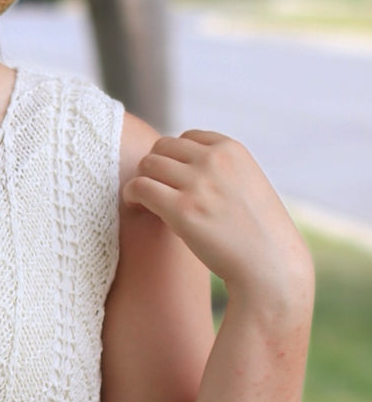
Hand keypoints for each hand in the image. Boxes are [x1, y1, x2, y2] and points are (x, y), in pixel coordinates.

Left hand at [122, 130, 312, 320]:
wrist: (270, 264)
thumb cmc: (258, 232)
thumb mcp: (247, 183)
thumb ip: (220, 169)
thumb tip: (183, 166)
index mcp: (232, 150)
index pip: (187, 137)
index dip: (175, 157)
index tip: (173, 179)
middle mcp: (214, 160)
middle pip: (163, 147)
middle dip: (155, 168)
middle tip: (156, 191)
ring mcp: (198, 183)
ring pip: (148, 164)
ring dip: (142, 181)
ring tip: (145, 201)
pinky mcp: (182, 210)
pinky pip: (140, 187)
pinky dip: (131, 195)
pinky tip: (137, 207)